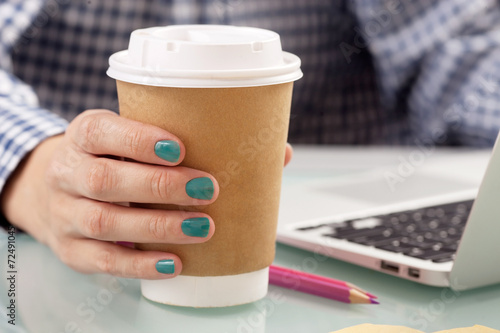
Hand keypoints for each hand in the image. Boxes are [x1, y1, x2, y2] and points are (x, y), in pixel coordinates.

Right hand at [1, 109, 219, 278]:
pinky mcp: (71, 250)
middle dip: (159, 186)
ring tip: (202, 227)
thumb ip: (152, 140)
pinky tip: (175, 263)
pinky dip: (141, 264)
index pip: (100, 133)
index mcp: (80, 137)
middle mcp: (65, 174)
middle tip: (207, 190)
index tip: (179, 150)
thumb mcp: (119, 137)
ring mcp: (63, 215)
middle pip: (103, 180)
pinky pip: (103, 261)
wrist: (51, 192)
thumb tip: (218, 147)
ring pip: (104, 223)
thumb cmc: (108, 160)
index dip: (138, 141)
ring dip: (157, 227)